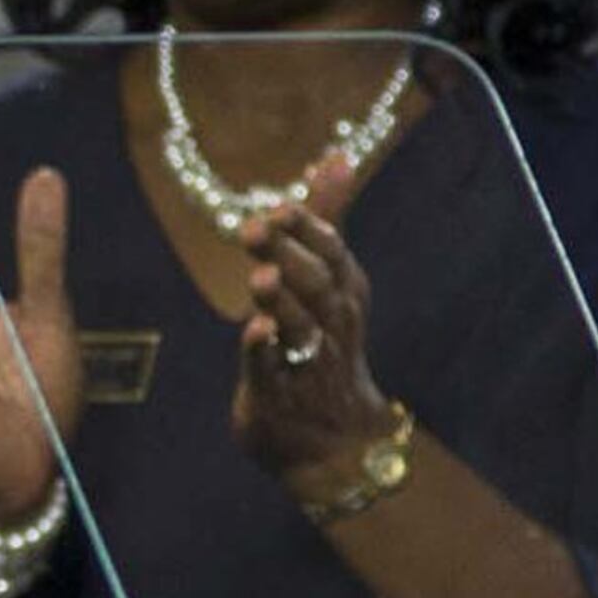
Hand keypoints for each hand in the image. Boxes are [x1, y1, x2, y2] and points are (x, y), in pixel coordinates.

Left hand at [229, 155, 400, 509]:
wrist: (338, 441)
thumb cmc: (327, 344)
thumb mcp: (329, 279)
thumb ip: (326, 218)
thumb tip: (334, 156)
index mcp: (343, 293)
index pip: (333, 253)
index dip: (310, 229)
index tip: (283, 205)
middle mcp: (332, 324)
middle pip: (317, 284)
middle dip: (290, 255)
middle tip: (259, 227)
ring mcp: (308, 361)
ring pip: (300, 326)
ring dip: (282, 301)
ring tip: (261, 277)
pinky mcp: (279, 395)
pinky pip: (272, 371)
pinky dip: (264, 353)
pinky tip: (254, 333)